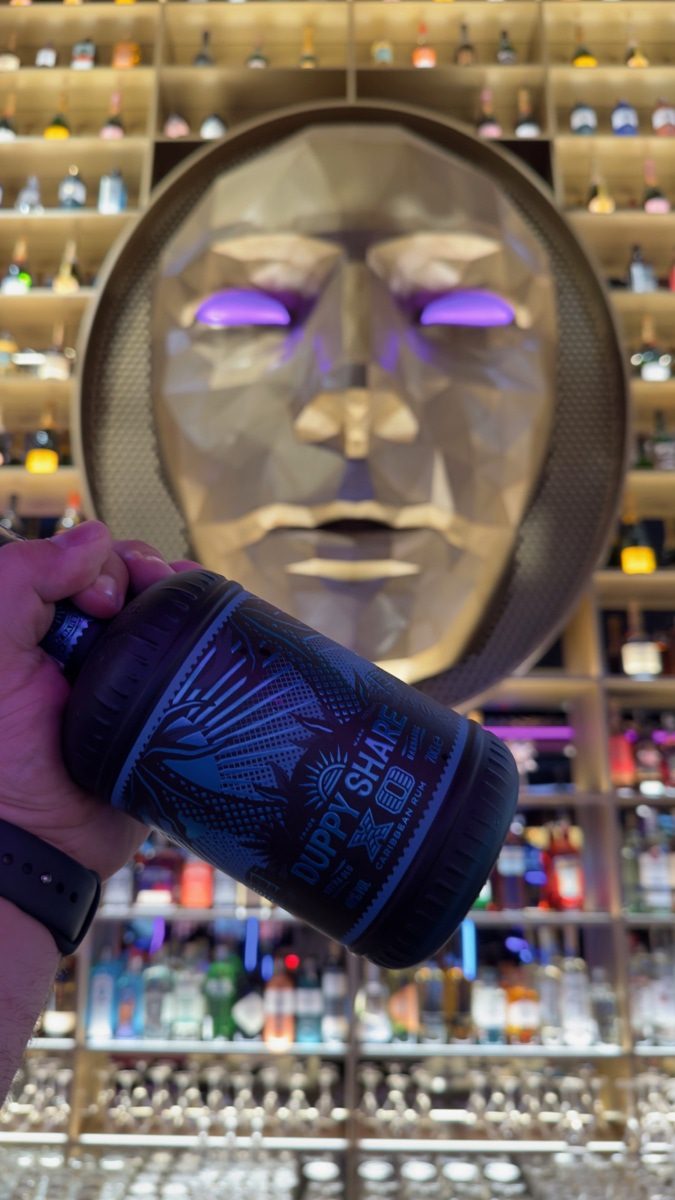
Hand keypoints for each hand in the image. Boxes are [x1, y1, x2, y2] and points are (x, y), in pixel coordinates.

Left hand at [0, 520, 198, 878]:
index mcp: (31, 629)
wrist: (37, 844)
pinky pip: (188, 657)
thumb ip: (20, 576)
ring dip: (178, 592)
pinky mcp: (158, 707)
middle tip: (147, 593)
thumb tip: (94, 540)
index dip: (95, 565)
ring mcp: (121, 678)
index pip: (74, 565)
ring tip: (188, 599)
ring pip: (159, 612)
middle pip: (123, 580)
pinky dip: (204, 630)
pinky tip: (215, 620)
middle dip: (142, 571)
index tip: (97, 601)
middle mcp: (76, 648)